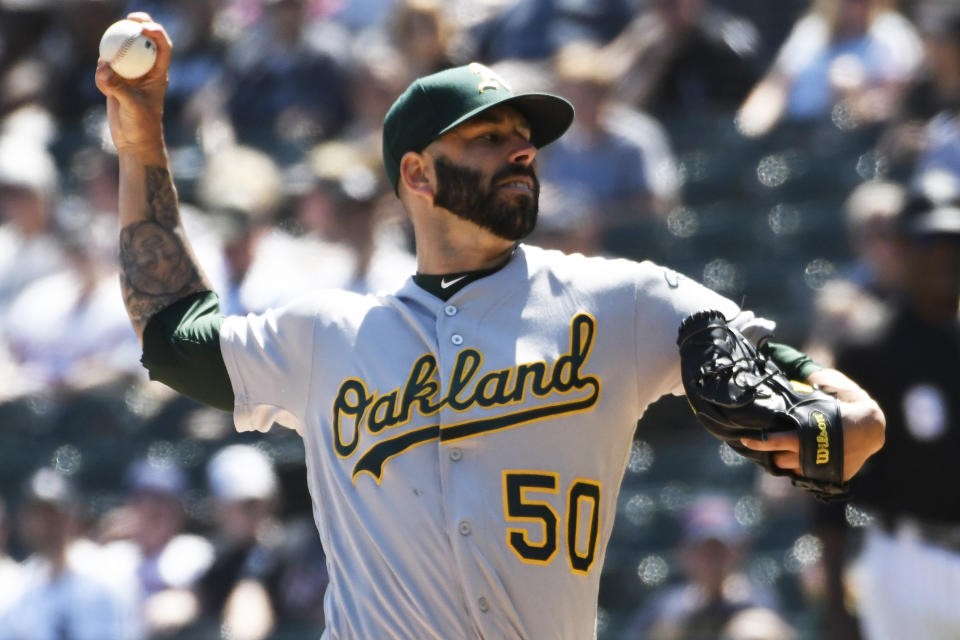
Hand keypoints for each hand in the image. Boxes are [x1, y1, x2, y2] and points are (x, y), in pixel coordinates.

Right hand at [94, 13, 171, 154]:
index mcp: (158, 74)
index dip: (156, 32)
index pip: (162, 47)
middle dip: (138, 24)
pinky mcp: (116, 82)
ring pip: (120, 52)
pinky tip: (103, 87)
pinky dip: (101, 75)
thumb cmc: (142, 126)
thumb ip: (117, 87)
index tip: (143, 26)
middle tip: (128, 17)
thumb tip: (103, 68)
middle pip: (143, 41)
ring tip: (107, 68)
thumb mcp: (132, 106)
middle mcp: (145, 71)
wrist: (134, 142)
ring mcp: (130, 75)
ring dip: (112, 53)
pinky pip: (105, 69)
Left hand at [741, 368, 884, 481]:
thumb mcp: (828, 386)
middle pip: (778, 459)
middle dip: (769, 452)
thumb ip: (810, 381)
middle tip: (761, 443)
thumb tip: (786, 366)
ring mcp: (820, 467)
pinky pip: (806, 476)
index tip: (745, 438)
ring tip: (777, 450)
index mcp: (806, 431)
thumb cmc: (848, 403)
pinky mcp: (829, 476)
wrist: (874, 426)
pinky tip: (795, 457)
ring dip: (783, 461)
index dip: (757, 441)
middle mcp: (810, 453)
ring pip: (790, 469)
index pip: (773, 441)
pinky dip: (799, 468)